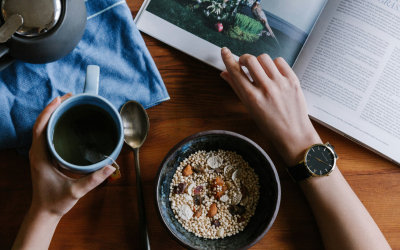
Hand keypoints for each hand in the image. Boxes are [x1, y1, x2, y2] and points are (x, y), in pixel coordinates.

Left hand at [29, 93, 115, 217]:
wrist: (45, 212)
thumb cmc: (56, 201)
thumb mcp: (75, 191)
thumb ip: (93, 180)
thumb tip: (110, 167)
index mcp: (40, 157)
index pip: (40, 128)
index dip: (49, 111)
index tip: (60, 99)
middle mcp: (38, 152)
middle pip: (42, 123)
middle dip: (54, 108)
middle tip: (70, 97)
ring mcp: (41, 154)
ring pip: (43, 128)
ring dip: (54, 114)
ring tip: (69, 104)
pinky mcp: (45, 156)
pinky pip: (48, 135)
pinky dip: (55, 124)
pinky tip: (67, 121)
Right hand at [220, 48, 321, 165]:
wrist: (293, 133)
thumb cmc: (269, 124)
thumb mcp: (249, 108)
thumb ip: (236, 88)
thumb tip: (224, 73)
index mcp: (252, 97)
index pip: (235, 72)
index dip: (227, 58)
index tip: (224, 51)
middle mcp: (266, 88)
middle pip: (250, 60)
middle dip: (244, 59)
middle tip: (244, 64)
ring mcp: (280, 83)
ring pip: (264, 58)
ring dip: (259, 61)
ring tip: (261, 70)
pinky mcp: (293, 80)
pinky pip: (279, 61)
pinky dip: (274, 64)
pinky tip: (273, 73)